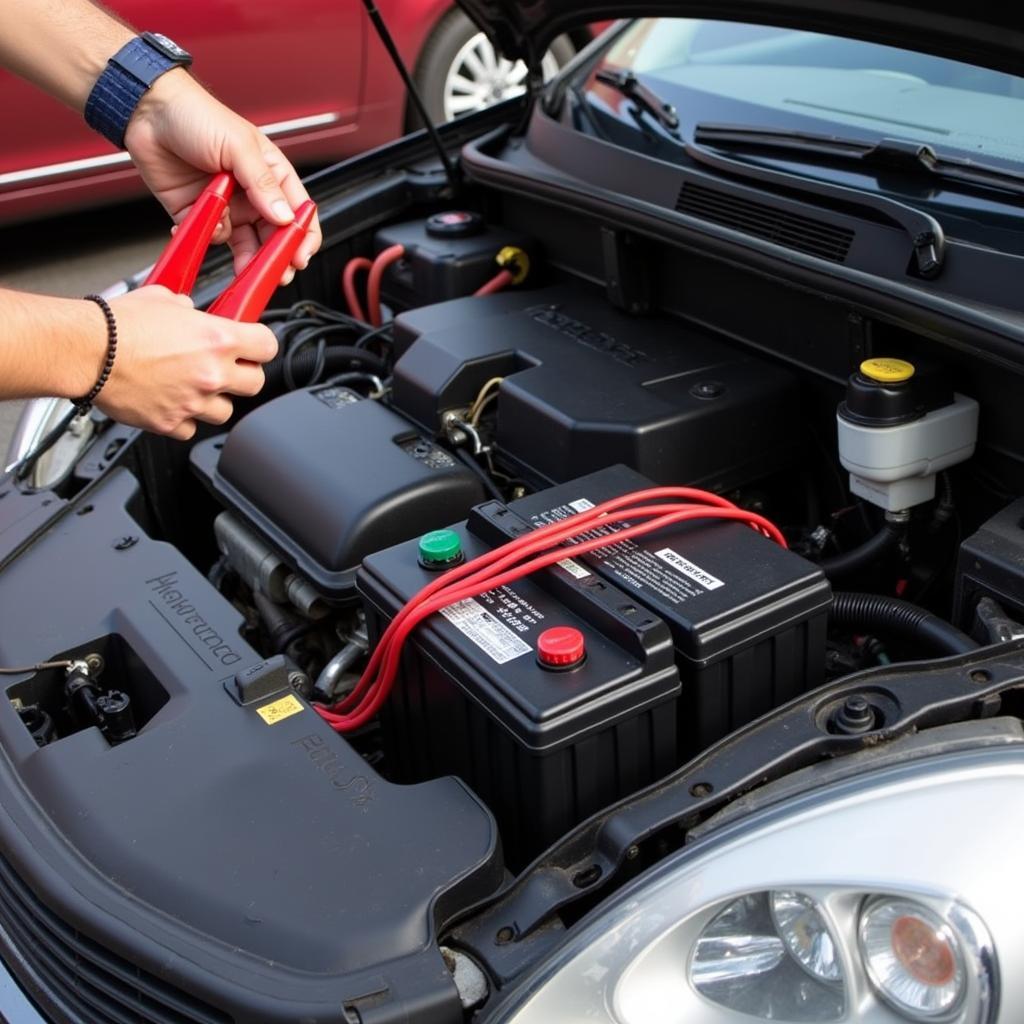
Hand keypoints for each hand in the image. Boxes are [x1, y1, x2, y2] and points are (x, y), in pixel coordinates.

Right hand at [93, 286, 278, 439]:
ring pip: (226, 412)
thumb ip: (188, 309)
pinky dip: (184, 419)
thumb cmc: (118, 325)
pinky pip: (190, 429)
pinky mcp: (170, 423)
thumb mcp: (163, 299)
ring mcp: (193, 402)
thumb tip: (193, 311)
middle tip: (226, 368)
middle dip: (243, 375)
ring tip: (193, 387)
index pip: (267, 346)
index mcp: (217, 339)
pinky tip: (172, 403)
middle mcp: (211, 373)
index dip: (261, 346)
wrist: (86, 351)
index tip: (253, 347)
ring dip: (214, 401)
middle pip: (255, 384)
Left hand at [123, 69, 320, 280]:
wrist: (147, 112)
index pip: (298, 214)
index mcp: (271, 176)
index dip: (303, 237)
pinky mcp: (200, 214)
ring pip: (244, 245)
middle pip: (274, 237)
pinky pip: (210, 238)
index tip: (299, 256)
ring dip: (244, 257)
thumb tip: (284, 216)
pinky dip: (207, 238)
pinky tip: (202, 229)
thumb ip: (263, 184)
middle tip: (275, 273)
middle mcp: (252, 195)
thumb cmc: (197, 114)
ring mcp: (227, 206)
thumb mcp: (239, 147)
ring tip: (242, 267)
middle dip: (276, 257)